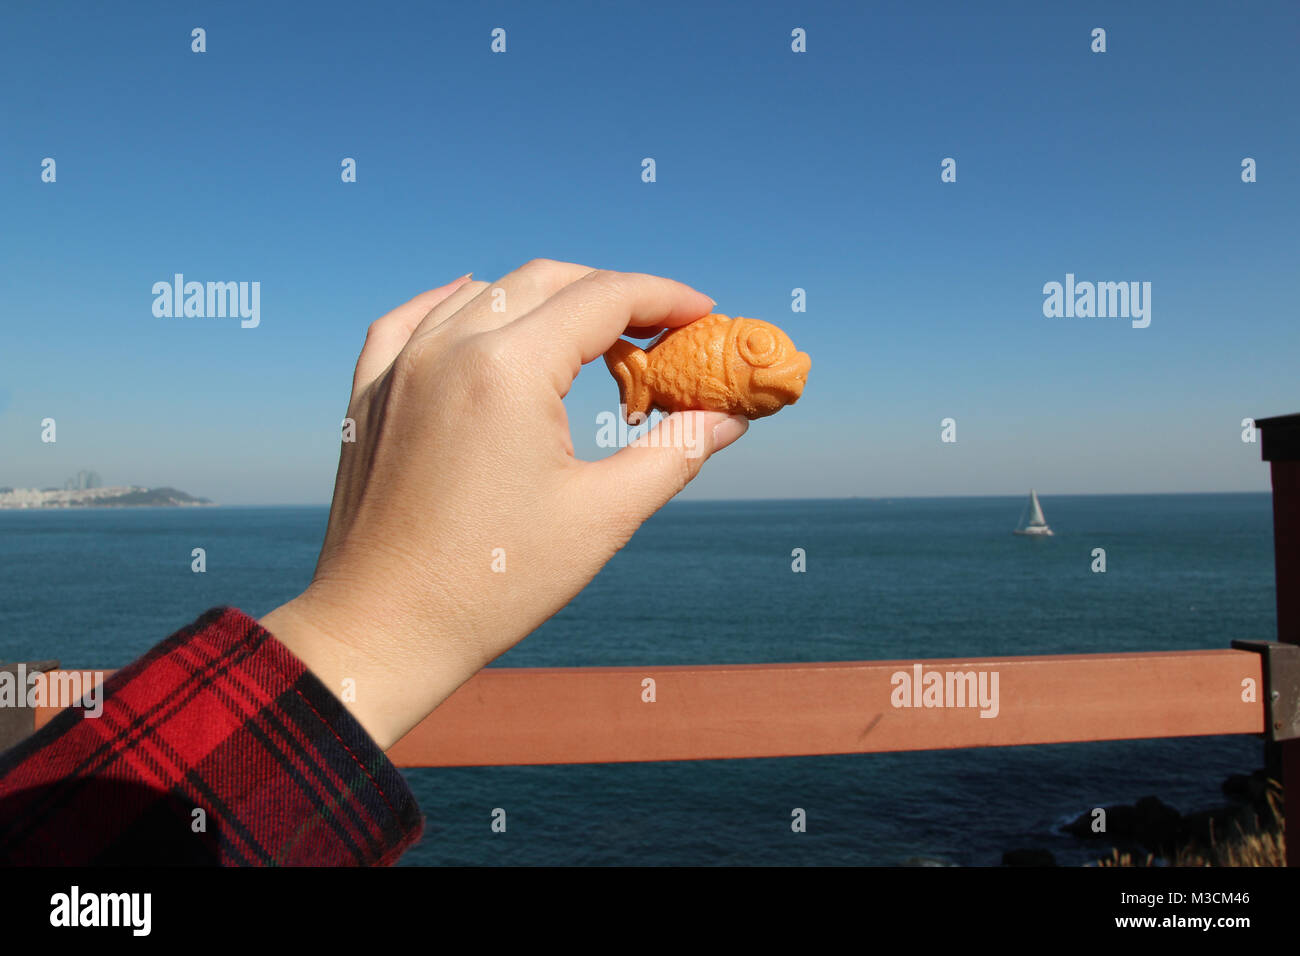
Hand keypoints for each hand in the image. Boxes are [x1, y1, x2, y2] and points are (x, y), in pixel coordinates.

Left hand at [260, 259, 748, 748]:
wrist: (381, 630)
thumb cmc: (493, 584)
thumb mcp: (602, 516)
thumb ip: (675, 453)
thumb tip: (730, 419)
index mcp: (509, 369)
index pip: (603, 298)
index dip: (664, 297)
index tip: (703, 313)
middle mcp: (448, 348)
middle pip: (548, 281)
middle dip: (613, 293)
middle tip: (660, 330)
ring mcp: (400, 366)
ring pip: (486, 292)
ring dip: (547, 299)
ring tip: (590, 336)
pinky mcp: (371, 393)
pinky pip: (413, 318)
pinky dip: (458, 303)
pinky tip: (478, 303)